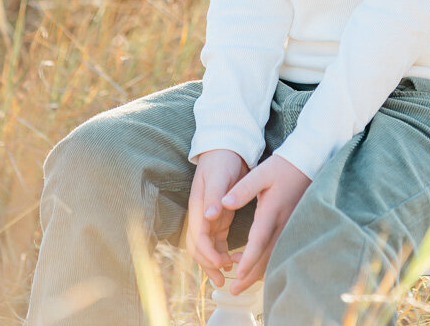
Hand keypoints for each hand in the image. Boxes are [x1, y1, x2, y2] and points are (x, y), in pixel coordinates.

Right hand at [186, 149, 248, 286]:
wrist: (226, 148)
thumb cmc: (222, 160)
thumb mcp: (220, 175)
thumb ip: (214, 196)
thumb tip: (209, 216)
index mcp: (198, 206)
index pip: (198, 237)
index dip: (208, 254)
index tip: (222, 263)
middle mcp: (200, 215)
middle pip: (198, 247)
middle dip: (208, 265)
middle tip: (222, 280)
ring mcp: (209, 218)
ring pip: (207, 248)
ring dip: (214, 263)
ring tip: (227, 277)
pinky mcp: (219, 218)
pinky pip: (217, 242)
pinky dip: (221, 253)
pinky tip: (231, 261)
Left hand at [221, 155, 311, 293]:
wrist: (306, 165)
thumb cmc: (281, 168)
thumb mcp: (261, 173)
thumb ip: (243, 189)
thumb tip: (224, 202)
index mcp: (271, 212)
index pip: (259, 240)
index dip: (249, 259)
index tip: (238, 274)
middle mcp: (281, 224)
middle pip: (267, 257)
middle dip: (250, 275)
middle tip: (234, 290)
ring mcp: (288, 228)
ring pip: (273, 256)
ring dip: (257, 270)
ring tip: (238, 279)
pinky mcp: (290, 229)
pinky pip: (278, 250)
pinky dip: (265, 260)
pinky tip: (252, 260)